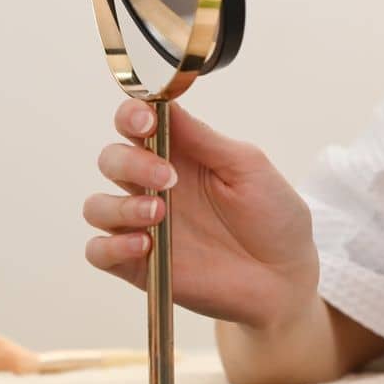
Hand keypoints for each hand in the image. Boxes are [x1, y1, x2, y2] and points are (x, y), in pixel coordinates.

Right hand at [83, 98, 319, 330]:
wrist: (285, 278)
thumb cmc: (273, 216)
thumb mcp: (247, 167)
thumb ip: (205, 139)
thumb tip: (166, 105)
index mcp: (180, 153)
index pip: (136, 123)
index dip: (130, 115)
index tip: (145, 122)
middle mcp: (154, 185)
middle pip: (111, 159)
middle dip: (131, 162)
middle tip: (168, 178)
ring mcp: (145, 225)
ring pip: (98, 206)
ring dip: (120, 205)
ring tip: (159, 213)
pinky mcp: (140, 265)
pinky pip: (99, 252)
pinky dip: (111, 246)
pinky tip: (144, 245)